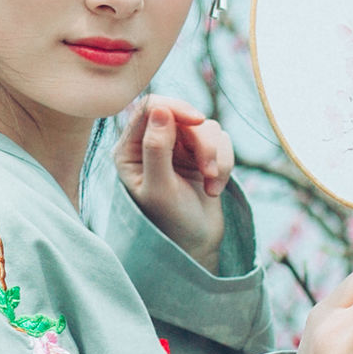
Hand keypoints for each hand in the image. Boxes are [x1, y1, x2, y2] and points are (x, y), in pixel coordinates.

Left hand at [115, 97, 234, 269]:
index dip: (176, 108)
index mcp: (129, 149)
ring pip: (206, 128)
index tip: (197, 121)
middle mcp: (152, 143)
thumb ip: (156, 148)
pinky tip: (214, 189)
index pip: (150, 107)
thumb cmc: (169, 223)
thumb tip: (159, 109)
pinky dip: (223, 164)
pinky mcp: (200, 154)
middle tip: (208, 171)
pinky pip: (221, 141)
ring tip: (211, 187)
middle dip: (202, 143)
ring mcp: (177, 147)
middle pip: (183, 115)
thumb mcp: (159, 188)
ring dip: (215, 157)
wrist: (195, 245)